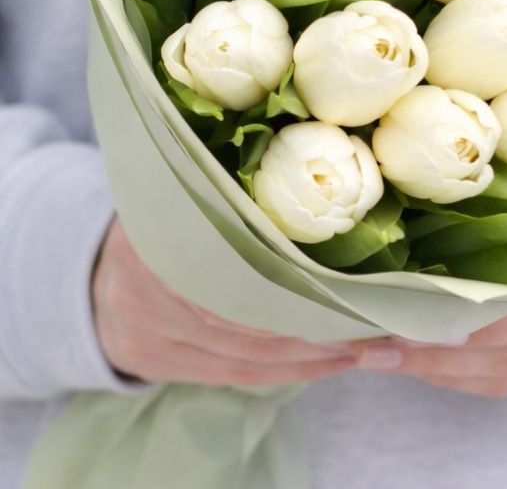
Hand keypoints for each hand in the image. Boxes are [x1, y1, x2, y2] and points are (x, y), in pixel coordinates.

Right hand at [91, 217, 357, 384]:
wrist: (91, 273)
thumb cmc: (163, 220)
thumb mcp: (184, 192)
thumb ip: (229, 191)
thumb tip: (311, 180)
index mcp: (160, 229)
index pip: (237, 261)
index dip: (295, 276)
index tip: (348, 277)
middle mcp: (148, 283)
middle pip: (245, 314)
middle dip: (312, 321)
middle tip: (367, 318)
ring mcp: (148, 329)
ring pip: (243, 352)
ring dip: (308, 354)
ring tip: (358, 344)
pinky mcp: (156, 363)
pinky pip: (231, 374)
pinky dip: (283, 371)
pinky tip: (325, 363)